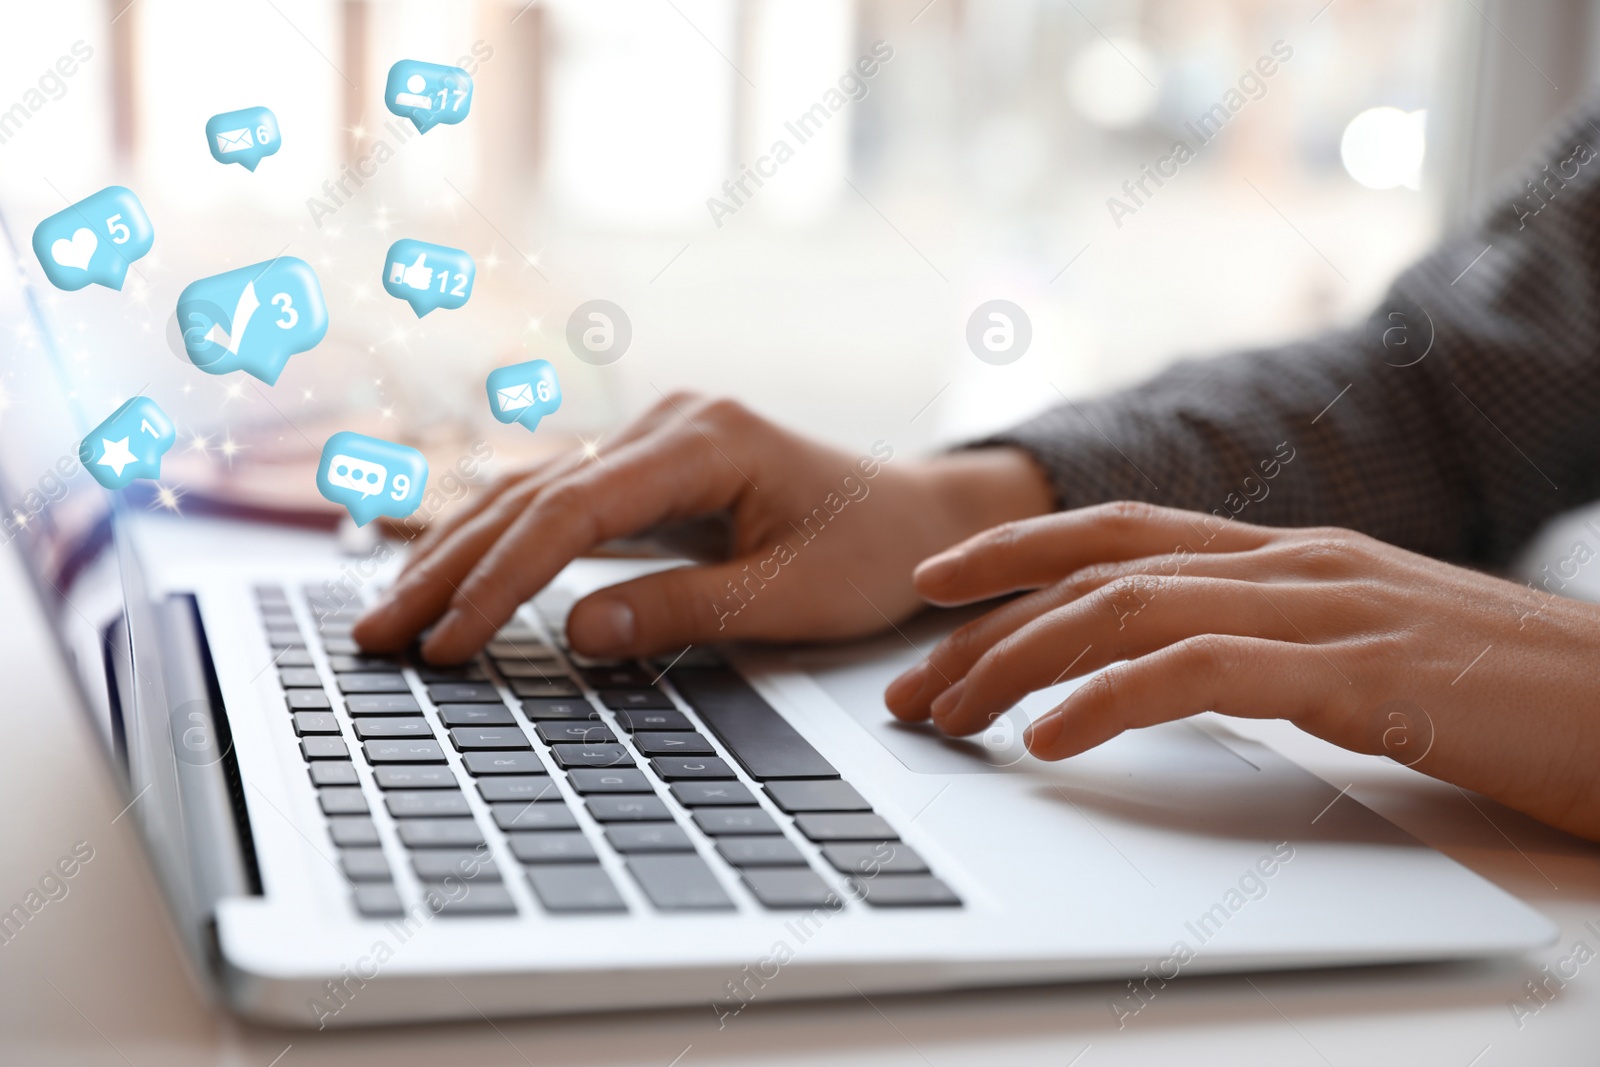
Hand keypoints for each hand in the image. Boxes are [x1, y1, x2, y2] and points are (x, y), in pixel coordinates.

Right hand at [353, 394, 1052, 663]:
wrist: (920, 517)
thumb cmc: (873, 552)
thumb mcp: (792, 595)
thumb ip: (685, 610)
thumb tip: (574, 631)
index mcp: (705, 440)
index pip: (572, 509)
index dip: (502, 579)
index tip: (452, 642)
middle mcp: (667, 426)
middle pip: (531, 493)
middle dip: (450, 567)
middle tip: (378, 636)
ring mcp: (652, 443)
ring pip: (529, 494)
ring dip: (457, 555)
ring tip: (390, 615)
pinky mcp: (647, 473)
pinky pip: (554, 505)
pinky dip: (498, 546)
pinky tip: (447, 576)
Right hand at [400, 253, 431, 291]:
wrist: (407, 277)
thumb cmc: (413, 269)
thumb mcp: (418, 263)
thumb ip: (421, 259)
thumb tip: (424, 253)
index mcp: (425, 270)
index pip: (430, 270)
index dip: (427, 270)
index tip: (423, 270)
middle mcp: (425, 275)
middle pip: (430, 276)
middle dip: (426, 275)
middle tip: (420, 274)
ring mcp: (424, 281)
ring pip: (428, 281)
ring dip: (425, 280)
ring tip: (420, 279)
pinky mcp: (423, 286)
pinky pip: (427, 286)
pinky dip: (426, 285)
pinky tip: (422, 283)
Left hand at [884, 501, 1599, 840]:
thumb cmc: (1508, 693)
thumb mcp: (1367, 651)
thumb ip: (1272, 641)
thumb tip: (1172, 670)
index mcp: (1290, 554)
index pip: (1121, 531)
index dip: (1015, 550)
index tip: (932, 591)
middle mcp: (1295, 562)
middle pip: (1098, 571)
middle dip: (987, 627)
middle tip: (909, 689)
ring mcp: (1328, 606)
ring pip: (1131, 609)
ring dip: (1023, 663)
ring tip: (952, 718)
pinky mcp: (1364, 672)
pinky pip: (1205, 672)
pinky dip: (1114, 700)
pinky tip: (1055, 741)